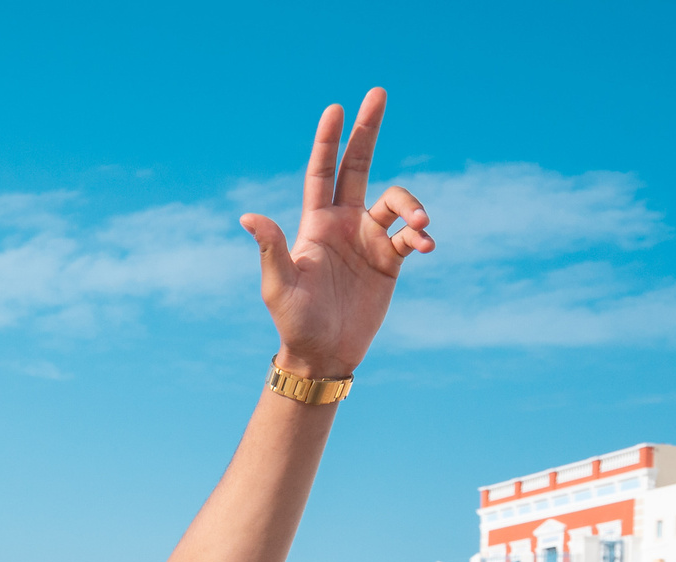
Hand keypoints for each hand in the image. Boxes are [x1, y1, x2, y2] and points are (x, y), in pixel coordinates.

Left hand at [239, 89, 432, 378]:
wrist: (323, 354)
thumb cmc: (294, 322)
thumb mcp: (279, 285)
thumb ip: (271, 248)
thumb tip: (248, 216)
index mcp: (316, 224)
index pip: (322, 172)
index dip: (328, 141)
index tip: (335, 108)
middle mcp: (344, 224)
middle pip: (358, 165)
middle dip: (367, 130)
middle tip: (377, 92)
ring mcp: (368, 240)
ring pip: (396, 202)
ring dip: (411, 205)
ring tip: (421, 224)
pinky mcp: (390, 261)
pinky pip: (411, 235)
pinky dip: (421, 234)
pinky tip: (426, 244)